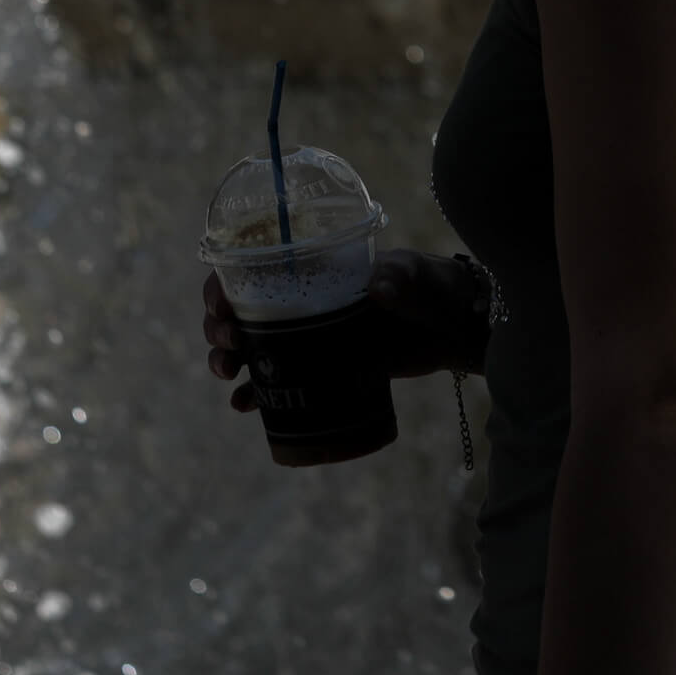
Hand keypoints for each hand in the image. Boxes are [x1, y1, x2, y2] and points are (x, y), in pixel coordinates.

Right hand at [199, 252, 490, 406]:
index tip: (220, 305)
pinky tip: (245, 406)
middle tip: (229, 344)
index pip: (253, 269)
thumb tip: (378, 287)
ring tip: (229, 376)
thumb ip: (401, 278)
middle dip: (219, 327)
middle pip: (241, 311)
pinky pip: (279, 382)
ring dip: (228, 360)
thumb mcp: (417, 276)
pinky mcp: (323, 368)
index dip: (223, 285)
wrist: (456, 329)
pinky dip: (256, 394)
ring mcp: (311, 337)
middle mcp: (303, 301)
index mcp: (313, 268)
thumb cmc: (433, 287)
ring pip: (252, 347)